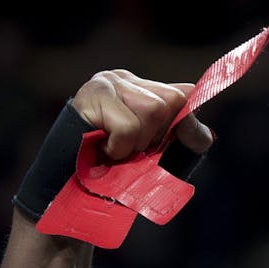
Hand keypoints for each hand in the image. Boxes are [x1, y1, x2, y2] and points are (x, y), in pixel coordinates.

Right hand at [72, 70, 212, 160]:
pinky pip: (128, 126)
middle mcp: (123, 78)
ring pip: (153, 110)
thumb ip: (189, 136)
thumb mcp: (164, 153)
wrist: (72, 189)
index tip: (162, 143)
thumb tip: (196, 122)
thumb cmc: (119, 170)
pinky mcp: (91, 97)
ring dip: (138, 142)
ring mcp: (106, 83)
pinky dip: (121, 147)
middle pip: (171, 101)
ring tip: (117, 148)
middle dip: (157, 135)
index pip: (182, 94)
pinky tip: (103, 149)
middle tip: (133, 148)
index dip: (181, 124)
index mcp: (142, 88)